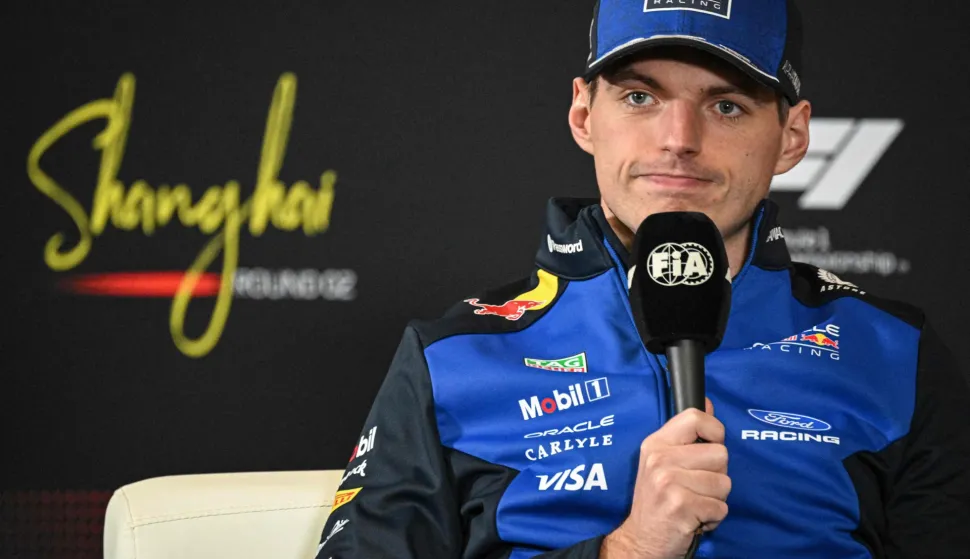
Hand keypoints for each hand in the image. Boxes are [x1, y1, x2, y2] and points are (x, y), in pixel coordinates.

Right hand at [601, 399, 729, 558]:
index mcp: (656, 443)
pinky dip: (713, 517)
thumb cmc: (657, 499)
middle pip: (720, 454)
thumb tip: (708, 402)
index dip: (714, 431)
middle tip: (694, 486)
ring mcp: (669, 482)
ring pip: (725, 483)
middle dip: (716, 474)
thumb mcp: (662, 460)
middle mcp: (660, 459)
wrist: (641, 539)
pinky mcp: (681, 506)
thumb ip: (687, 434)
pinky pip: (721, 507)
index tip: (709, 447)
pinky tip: (694, 518)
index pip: (695, 417)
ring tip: (694, 503)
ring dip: (715, 499)